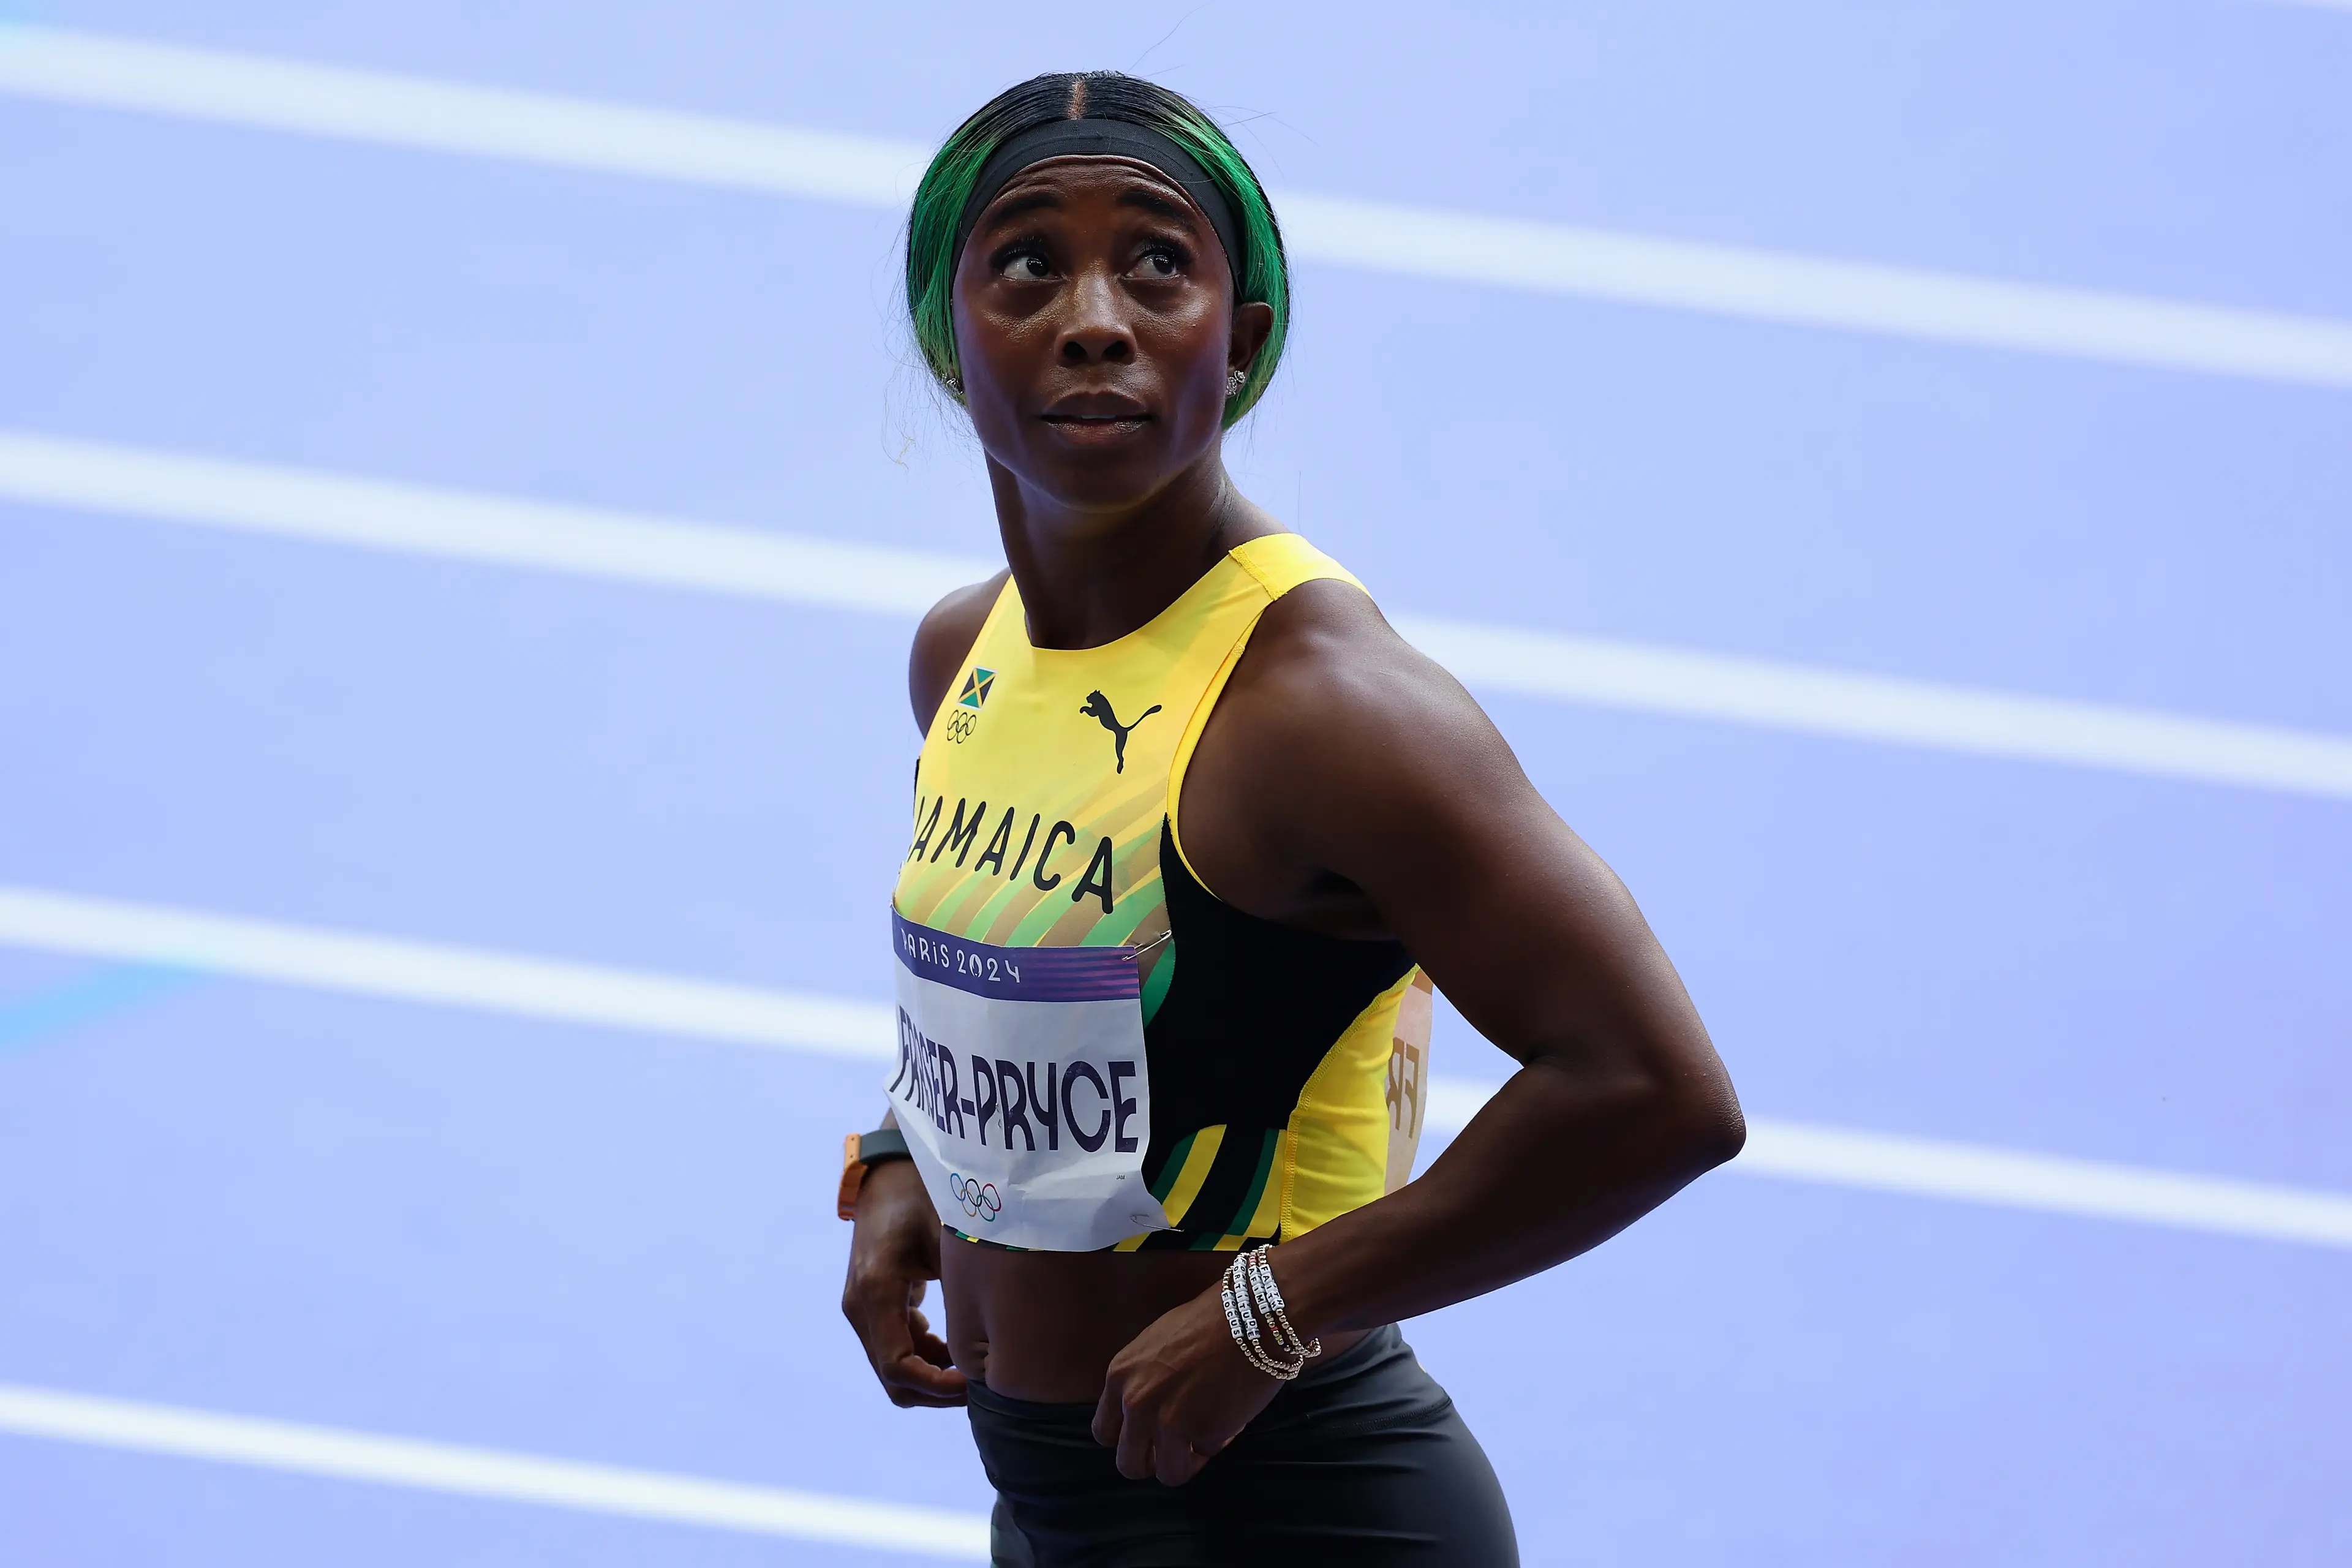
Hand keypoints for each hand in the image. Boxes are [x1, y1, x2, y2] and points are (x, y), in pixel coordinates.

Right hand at [841, 1160, 967, 1406]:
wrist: (890, 1172)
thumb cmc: (923, 1195)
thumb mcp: (949, 1234)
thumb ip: (967, 1283)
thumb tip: (1006, 1331)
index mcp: (876, 1292)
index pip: (899, 1367)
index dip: (939, 1386)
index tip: (977, 1382)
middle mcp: (861, 1308)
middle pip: (896, 1381)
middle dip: (940, 1391)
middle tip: (985, 1382)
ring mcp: (863, 1309)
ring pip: (896, 1371)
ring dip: (936, 1376)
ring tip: (979, 1365)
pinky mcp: (873, 1306)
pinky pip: (897, 1351)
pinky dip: (928, 1359)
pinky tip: (961, 1345)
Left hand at [1091, 1281, 1282, 1484]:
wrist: (1251, 1317)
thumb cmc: (1209, 1322)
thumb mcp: (1155, 1346)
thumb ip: (1142, 1382)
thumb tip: (1146, 1416)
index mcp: (1119, 1376)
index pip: (1104, 1432)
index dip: (1130, 1439)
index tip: (1148, 1436)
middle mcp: (1136, 1402)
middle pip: (1129, 1463)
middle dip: (1153, 1462)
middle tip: (1176, 1448)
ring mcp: (1167, 1422)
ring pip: (1167, 1473)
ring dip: (1186, 1462)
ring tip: (1205, 1436)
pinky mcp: (1200, 1434)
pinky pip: (1205, 1455)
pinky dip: (1217, 1442)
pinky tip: (1228, 1414)